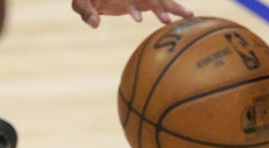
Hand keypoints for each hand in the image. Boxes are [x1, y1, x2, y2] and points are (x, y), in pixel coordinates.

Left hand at [72, 0, 192, 27]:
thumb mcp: (81, 2)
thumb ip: (85, 11)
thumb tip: (95, 24)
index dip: (135, 7)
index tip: (138, 19)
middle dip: (159, 7)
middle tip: (168, 19)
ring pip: (159, 0)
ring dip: (171, 8)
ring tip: (187, 16)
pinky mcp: (142, 2)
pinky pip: (159, 6)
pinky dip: (170, 11)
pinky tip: (184, 17)